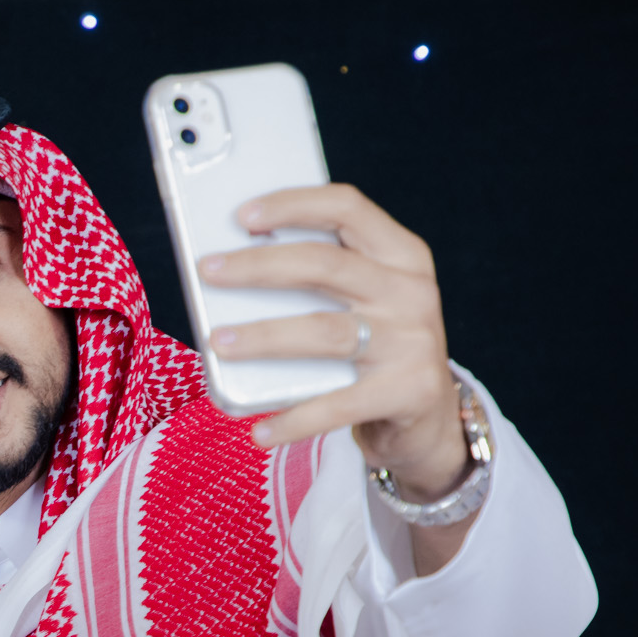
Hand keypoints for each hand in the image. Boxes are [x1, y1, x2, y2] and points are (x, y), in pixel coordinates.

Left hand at [199, 184, 468, 500]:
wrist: (429, 420)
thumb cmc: (375, 350)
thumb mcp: (361, 303)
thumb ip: (317, 282)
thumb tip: (230, 274)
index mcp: (400, 255)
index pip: (346, 208)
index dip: (293, 205)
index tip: (242, 215)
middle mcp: (411, 291)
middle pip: (325, 265)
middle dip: (259, 265)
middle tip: (208, 271)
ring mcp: (413, 342)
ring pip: (325, 332)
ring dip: (264, 337)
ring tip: (218, 343)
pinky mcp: (410, 391)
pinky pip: (338, 405)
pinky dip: (293, 420)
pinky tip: (259, 431)